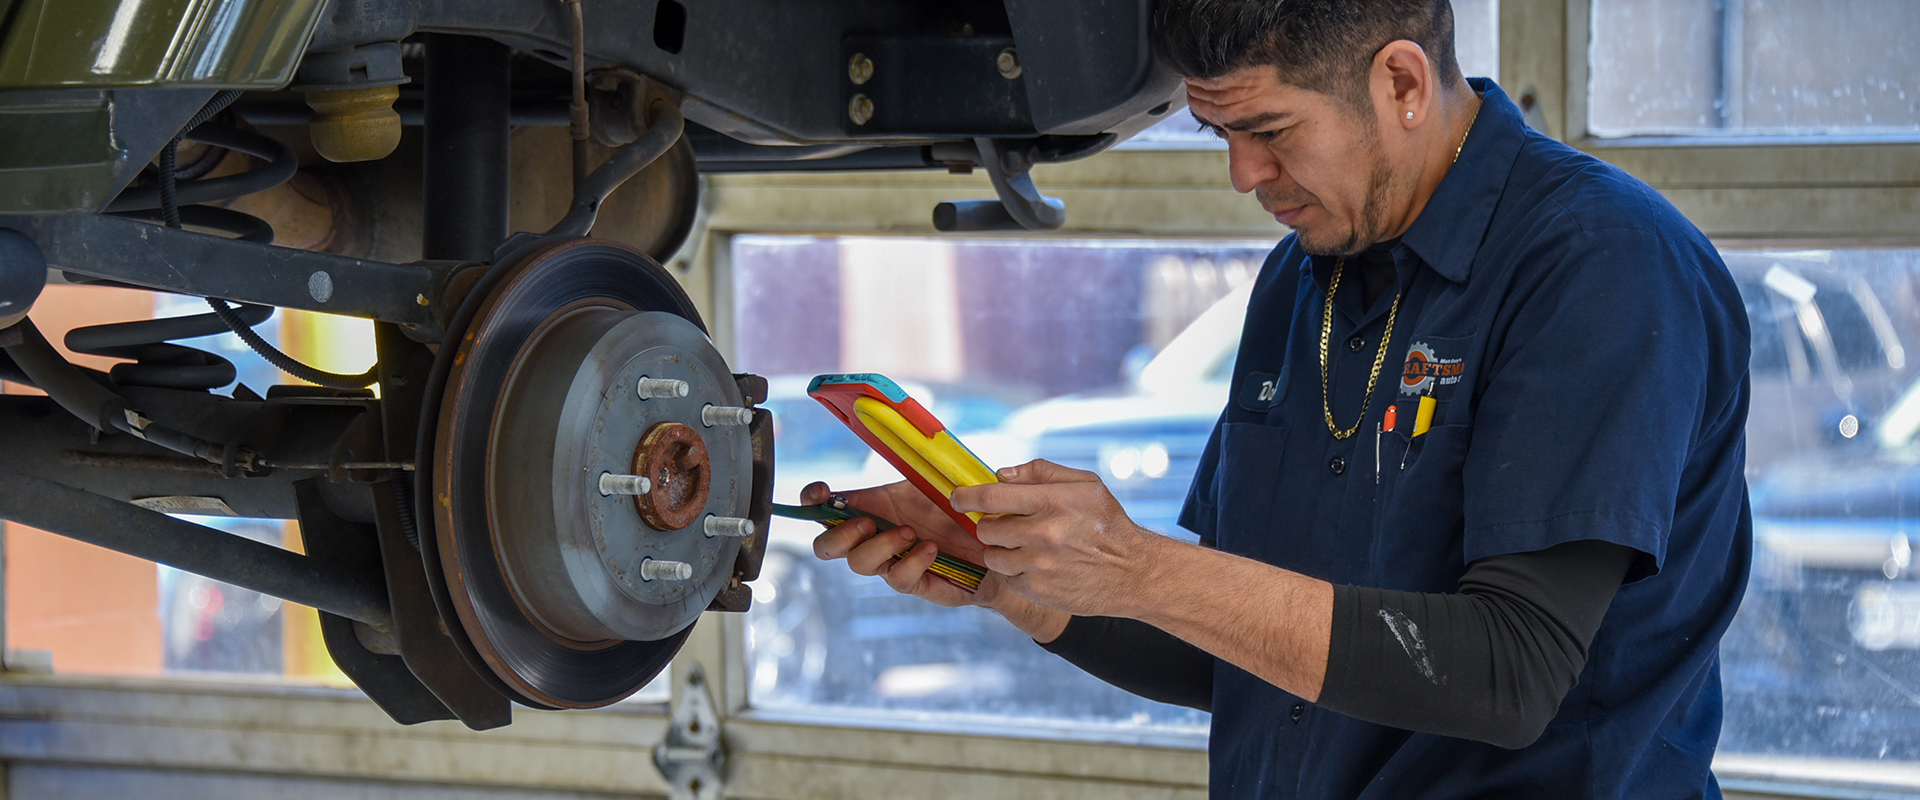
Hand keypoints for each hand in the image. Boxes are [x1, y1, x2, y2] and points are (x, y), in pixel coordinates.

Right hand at [803, 479, 1000, 608]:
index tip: (820, 492)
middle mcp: (875, 537)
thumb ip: (914, 463)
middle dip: (839, 534)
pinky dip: (912, 562)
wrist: (997, 544)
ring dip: (879, 546)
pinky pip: (898, 578)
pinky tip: (932, 548)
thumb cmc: (960, 510)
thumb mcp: (935, 480)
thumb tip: (897, 435)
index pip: (825, 509)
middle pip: (827, 546)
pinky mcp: (915, 583)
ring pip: (859, 564)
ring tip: (910, 532)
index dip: (812, 502)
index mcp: (873, 507)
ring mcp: (892, 562)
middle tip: (866, 522)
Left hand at [949, 459, 1167, 618]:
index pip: (990, 497)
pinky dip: (1016, 570)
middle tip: (1006, 523)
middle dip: (989, 524)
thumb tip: (1001, 475)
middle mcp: (1043, 534)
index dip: (966, 496)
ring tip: (1023, 545)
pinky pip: (1008, 577)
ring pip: (992, 555)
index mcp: (1052, 502)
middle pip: (985, 528)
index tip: (957, 497)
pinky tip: (1038, 565)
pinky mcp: (1037, 590)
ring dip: (1000, 549)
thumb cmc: (1106, 522)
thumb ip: (1041, 472)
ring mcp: (1038, 566)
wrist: (1133, 573)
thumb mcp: (1085, 484)